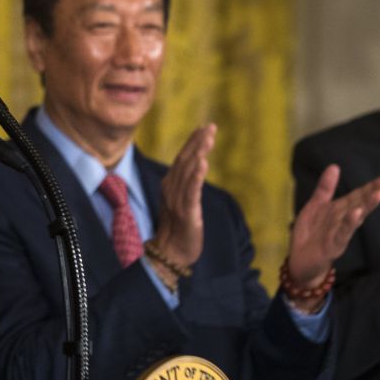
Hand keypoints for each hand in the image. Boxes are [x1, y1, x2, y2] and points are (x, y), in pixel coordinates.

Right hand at [153, 124, 216, 268]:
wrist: (170, 253)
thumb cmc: (178, 229)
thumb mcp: (180, 202)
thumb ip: (186, 185)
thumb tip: (195, 168)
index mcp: (169, 185)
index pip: (182, 159)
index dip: (192, 142)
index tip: (203, 127)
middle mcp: (171, 189)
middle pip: (184, 160)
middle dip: (197, 142)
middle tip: (210, 126)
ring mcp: (177, 200)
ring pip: (188, 172)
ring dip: (198, 153)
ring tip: (208, 138)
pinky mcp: (186, 212)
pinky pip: (191, 191)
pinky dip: (196, 176)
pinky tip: (203, 163)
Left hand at [287, 165, 379, 287]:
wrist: (300, 261)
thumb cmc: (310, 233)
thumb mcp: (315, 206)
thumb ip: (325, 189)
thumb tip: (335, 166)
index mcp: (339, 210)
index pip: (357, 196)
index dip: (370, 186)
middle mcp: (343, 220)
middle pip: (360, 204)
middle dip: (373, 193)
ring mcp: (340, 233)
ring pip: (356, 218)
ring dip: (367, 206)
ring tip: (378, 193)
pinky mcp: (333, 245)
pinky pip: (343, 233)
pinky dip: (349, 223)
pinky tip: (357, 214)